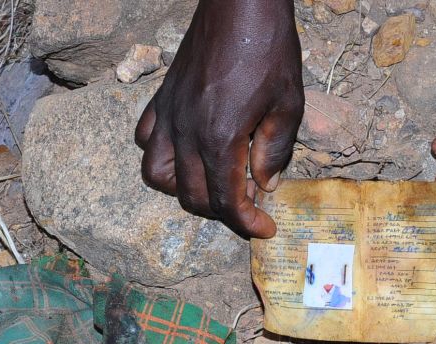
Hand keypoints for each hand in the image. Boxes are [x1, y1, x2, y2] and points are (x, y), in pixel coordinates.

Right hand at [135, 0, 303, 238]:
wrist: (240, 5)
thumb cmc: (268, 48)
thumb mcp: (287, 104)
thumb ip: (275, 150)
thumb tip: (264, 183)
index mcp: (220, 138)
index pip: (226, 201)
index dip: (247, 223)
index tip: (265, 229)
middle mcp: (187, 133)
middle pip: (193, 197)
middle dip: (222, 211)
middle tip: (249, 203)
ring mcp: (169, 116)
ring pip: (158, 176)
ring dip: (184, 190)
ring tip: (211, 183)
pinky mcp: (161, 99)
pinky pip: (147, 141)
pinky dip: (161, 157)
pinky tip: (186, 152)